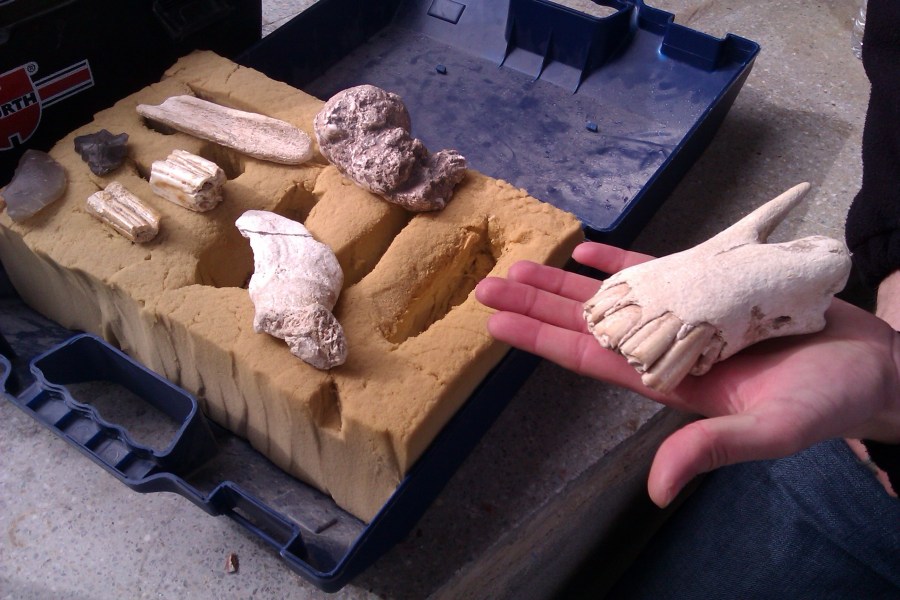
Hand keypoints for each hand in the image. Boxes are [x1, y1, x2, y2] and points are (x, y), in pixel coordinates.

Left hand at [475, 242, 899, 506]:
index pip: (587, 357)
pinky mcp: (712, 290)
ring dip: (567, 281)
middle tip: (489, 282)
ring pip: (612, 295)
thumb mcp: (770, 431)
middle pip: (586, 323)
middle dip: (537, 304)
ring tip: (523, 263)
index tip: (495, 321)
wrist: (871, 368)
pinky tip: (586, 251)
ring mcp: (684, 317)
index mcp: (666, 382)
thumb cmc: (827, 401)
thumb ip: (711, 450)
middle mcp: (664, 348)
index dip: (540, 338)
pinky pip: (655, 271)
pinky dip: (620, 260)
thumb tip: (655, 489)